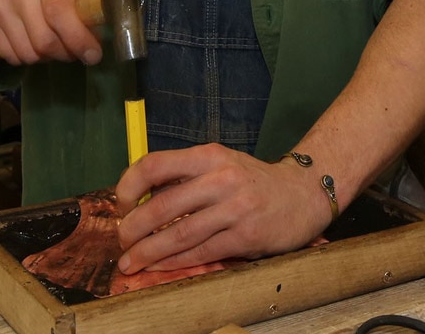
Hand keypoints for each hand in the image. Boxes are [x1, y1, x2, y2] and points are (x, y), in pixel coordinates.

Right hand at [0, 0, 102, 65]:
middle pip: (44, 39)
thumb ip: (87, 6)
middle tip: (71, 51)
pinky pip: (11, 56)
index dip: (78, 38)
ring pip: (28, 53)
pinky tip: (29, 42)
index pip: (59, 10)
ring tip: (49, 43)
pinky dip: (25, 57)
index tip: (92, 55)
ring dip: (45, 57)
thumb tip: (97, 35)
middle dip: (65, 53)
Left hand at [113, 144, 332, 272]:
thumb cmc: (252, 180)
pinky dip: (176, 262)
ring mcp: (235, 209)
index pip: (154, 165)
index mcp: (208, 156)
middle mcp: (220, 179)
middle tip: (121, 240)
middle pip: (162, 205)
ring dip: (149, 252)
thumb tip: (140, 197)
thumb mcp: (219, 163)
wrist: (303, 193)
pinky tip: (160, 267)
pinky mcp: (247, 237)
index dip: (129, 186)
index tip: (120, 204)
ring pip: (180, 234)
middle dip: (133, 227)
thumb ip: (185, 175)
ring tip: (130, 262)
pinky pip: (202, 252)